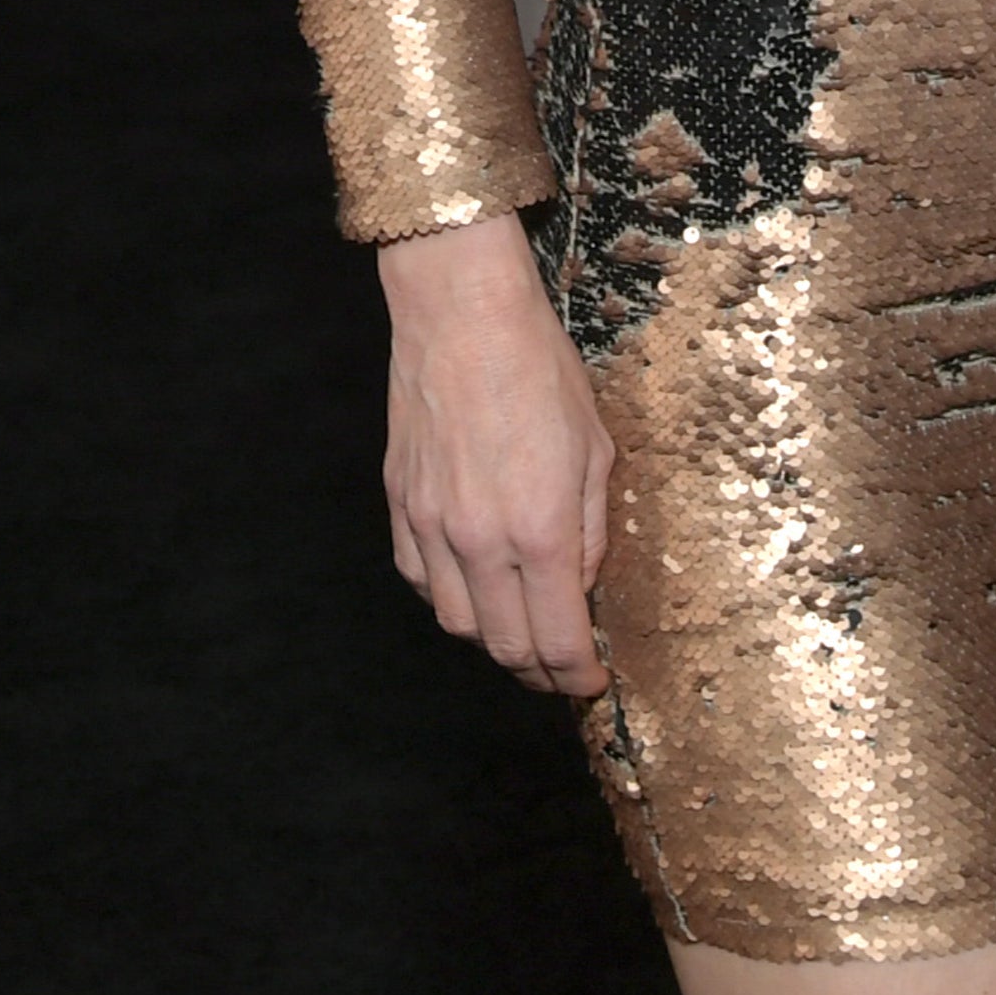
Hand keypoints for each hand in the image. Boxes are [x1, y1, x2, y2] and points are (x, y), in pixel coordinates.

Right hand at [376, 213, 612, 693]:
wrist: (461, 312)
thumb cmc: (539, 367)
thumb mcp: (594, 447)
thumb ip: (589, 529)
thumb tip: (580, 584)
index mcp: (541, 530)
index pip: (557, 642)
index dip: (577, 677)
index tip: (591, 681)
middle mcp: (481, 541)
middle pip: (506, 648)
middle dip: (540, 672)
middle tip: (562, 668)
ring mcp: (433, 526)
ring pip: (457, 624)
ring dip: (493, 639)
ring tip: (521, 627)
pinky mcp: (401, 505)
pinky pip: (420, 580)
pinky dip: (450, 597)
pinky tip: (474, 584)